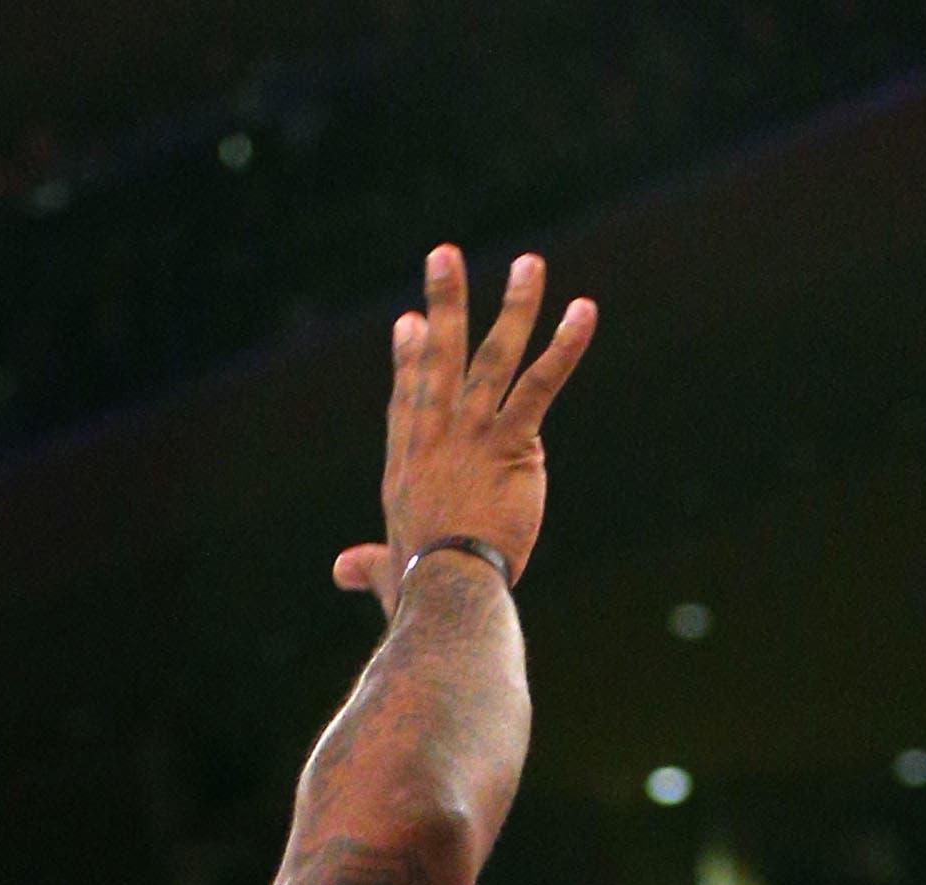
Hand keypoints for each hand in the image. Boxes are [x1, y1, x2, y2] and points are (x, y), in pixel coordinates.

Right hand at [333, 245, 596, 617]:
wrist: (445, 588)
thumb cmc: (418, 589)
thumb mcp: (387, 573)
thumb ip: (369, 566)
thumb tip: (342, 572)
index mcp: (409, 463)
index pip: (409, 397)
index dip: (410, 358)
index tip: (410, 322)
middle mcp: (437, 435)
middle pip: (440, 357)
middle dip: (445, 302)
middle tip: (446, 254)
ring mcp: (473, 433)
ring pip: (494, 357)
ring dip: (514, 307)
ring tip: (529, 263)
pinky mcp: (513, 444)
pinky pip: (540, 386)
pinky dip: (563, 348)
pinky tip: (583, 313)